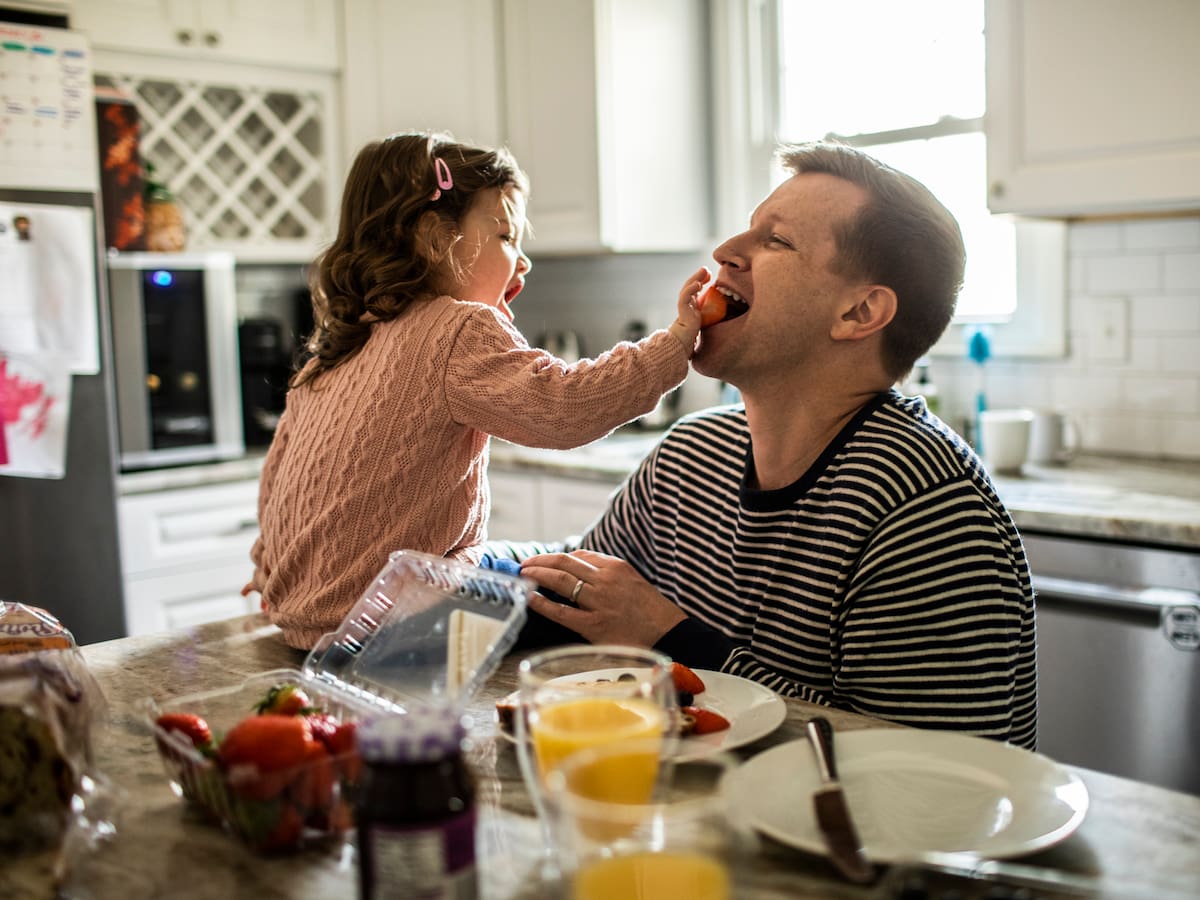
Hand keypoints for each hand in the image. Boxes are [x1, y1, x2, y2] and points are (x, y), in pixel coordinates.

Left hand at [519, 549, 685, 646]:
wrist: (670, 634)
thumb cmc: (651, 611)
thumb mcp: (632, 581)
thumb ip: (608, 575)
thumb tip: (580, 571)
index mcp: (616, 567)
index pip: (579, 555)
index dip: (557, 557)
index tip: (544, 560)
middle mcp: (605, 580)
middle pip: (565, 562)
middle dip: (541, 561)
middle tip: (525, 565)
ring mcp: (599, 602)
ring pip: (560, 580)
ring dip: (537, 575)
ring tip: (523, 575)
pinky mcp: (594, 625)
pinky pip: (562, 611)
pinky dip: (542, 602)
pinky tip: (529, 598)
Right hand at [667, 266, 708, 356]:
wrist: (682, 344)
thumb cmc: (692, 336)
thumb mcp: (704, 322)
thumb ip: (710, 316)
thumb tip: (726, 314)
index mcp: (691, 305)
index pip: (695, 289)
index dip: (701, 280)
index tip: (710, 276)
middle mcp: (687, 303)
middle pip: (691, 285)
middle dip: (699, 276)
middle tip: (706, 269)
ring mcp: (684, 306)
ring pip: (688, 288)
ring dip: (695, 278)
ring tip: (703, 271)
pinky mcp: (682, 310)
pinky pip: (685, 297)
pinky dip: (690, 289)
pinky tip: (697, 283)